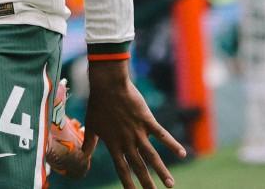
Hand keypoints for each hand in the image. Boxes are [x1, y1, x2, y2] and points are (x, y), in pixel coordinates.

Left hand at [83, 60, 185, 188]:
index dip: (128, 183)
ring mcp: (138, 132)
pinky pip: (162, 135)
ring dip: (162, 171)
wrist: (108, 85)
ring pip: (152, 156)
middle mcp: (127, 141)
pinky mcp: (147, 120)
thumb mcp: (91, 125)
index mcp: (114, 144)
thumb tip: (81, 156)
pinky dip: (172, 144)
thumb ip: (88, 143)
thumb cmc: (98, 104)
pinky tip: (182, 153)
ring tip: (171, 184)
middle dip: (147, 183)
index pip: (122, 169)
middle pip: (139, 167)